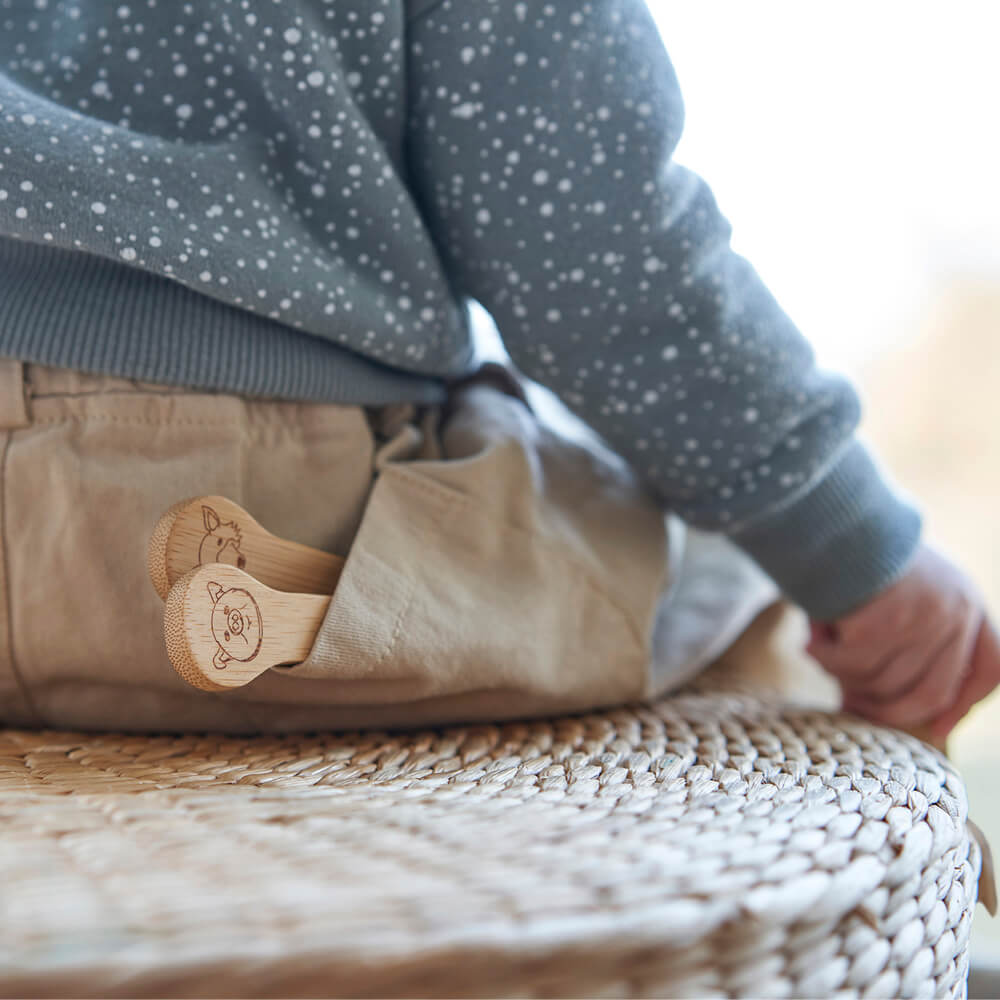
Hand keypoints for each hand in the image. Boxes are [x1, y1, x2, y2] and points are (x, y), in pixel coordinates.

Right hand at [807, 544, 999, 740]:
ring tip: (820, 648)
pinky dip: (824, 657)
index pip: (987, 669)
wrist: (836, 516)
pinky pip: (850, 666)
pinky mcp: (886, 625)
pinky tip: (810, 638)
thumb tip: (883, 702)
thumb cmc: (861, 555)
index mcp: (968, 604)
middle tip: (849, 704)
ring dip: (844, 675)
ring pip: (882, 683)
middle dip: (886, 712)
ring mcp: (924, 622)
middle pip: (930, 693)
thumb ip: (914, 637)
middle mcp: (956, 615)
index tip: (937, 729)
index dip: (963, 705)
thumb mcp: (907, 590)